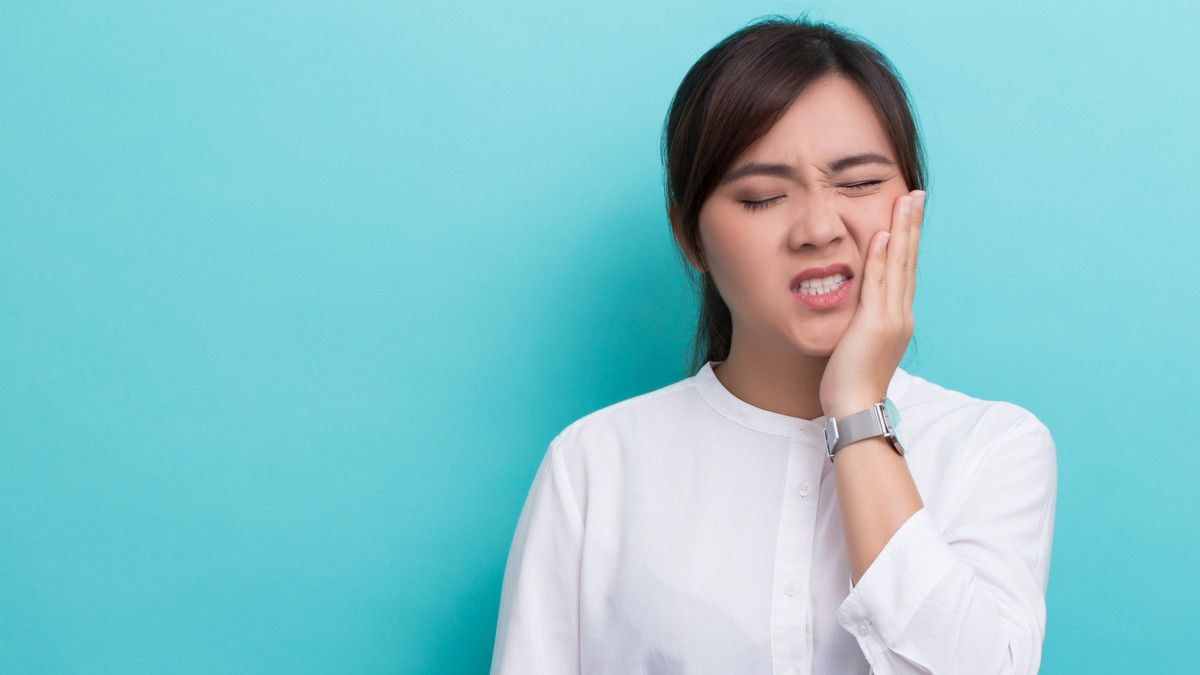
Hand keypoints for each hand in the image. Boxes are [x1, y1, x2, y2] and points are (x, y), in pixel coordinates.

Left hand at [819, 189, 925, 418]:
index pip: (904, 271)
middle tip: (916, 195)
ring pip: (898, 266)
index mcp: (897, 318)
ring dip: (902, 231)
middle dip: (912, 226)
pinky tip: (883, 234)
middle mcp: (900, 314)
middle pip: (908, 261)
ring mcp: (891, 319)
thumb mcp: (858, 344)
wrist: (854, 408)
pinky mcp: (875, 325)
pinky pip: (877, 284)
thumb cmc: (850, 381)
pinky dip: (880, 258)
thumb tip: (857, 308)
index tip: (909, 213)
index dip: (907, 241)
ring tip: (906, 201)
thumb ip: (862, 321)